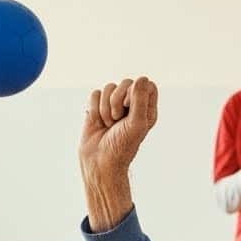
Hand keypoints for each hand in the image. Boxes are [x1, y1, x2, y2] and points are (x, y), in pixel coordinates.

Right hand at [78, 76, 158, 231]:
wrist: (99, 161)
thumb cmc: (121, 147)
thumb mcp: (136, 125)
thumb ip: (140, 101)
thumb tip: (141, 78)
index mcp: (146, 109)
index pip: (146, 84)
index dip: (135, 90)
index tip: (129, 106)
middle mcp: (131, 105)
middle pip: (125, 82)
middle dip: (117, 100)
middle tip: (117, 119)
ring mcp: (114, 105)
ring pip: (108, 87)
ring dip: (105, 108)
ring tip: (108, 124)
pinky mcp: (98, 107)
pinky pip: (95, 94)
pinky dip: (94, 109)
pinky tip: (98, 123)